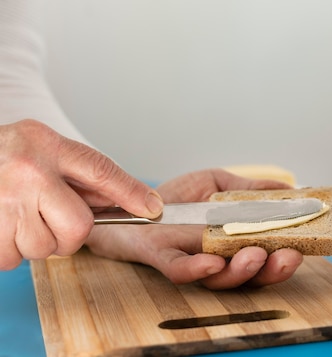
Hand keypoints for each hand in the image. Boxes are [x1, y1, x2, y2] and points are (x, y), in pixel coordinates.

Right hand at [0, 120, 162, 269]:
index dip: (131, 194)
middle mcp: (28, 169)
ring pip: (45, 248)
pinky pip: (12, 258)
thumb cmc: (5, 157)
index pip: (102, 171)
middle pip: (78, 227)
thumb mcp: (45, 150)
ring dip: (35, 243)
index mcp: (47, 145)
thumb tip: (137, 203)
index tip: (154, 210)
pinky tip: (3, 228)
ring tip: (19, 219)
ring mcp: (2, 199)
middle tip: (52, 224)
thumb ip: (83, 176)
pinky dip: (10, 252)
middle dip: (70, 236)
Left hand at [85, 168, 304, 289]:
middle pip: (251, 275)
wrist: (132, 203)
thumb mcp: (217, 183)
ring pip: (221, 278)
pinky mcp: (164, 258)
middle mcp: (218, 258)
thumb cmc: (178, 198)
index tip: (304, 248)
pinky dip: (197, 270)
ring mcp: (192, 260)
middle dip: (273, 270)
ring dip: (241, 270)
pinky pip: (181, 271)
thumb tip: (289, 188)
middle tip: (288, 256)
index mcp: (235, 242)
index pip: (268, 255)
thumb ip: (250, 188)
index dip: (287, 256)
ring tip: (254, 255)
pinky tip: (212, 262)